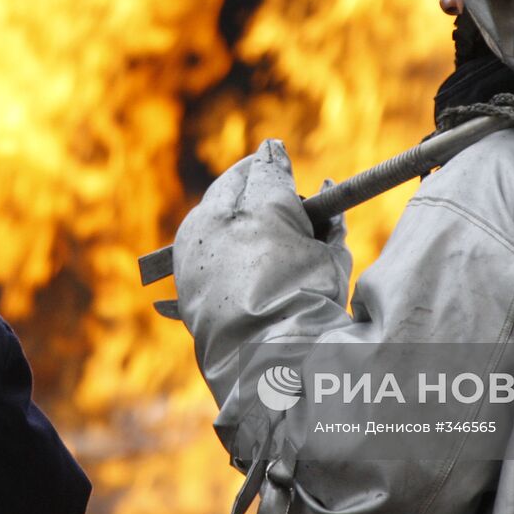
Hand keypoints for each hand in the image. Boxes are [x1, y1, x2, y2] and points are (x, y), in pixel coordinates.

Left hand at [172, 139, 350, 334]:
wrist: (266, 360)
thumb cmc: (309, 307)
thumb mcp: (330, 259)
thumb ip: (327, 221)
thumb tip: (325, 189)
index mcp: (264, 206)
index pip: (269, 167)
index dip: (276, 160)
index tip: (277, 153)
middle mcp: (223, 215)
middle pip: (234, 182)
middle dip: (249, 177)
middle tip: (262, 175)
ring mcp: (196, 241)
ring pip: (210, 208)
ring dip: (226, 205)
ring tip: (244, 212)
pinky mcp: (183, 268)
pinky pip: (194, 239)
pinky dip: (209, 235)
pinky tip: (220, 242)